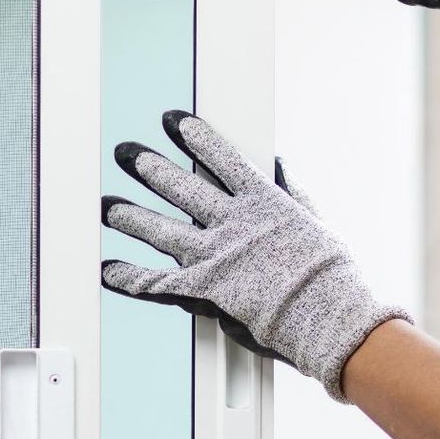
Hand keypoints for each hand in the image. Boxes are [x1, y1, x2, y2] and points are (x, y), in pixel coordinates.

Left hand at [100, 110, 406, 401]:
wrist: (328, 317)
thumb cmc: (331, 276)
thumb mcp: (316, 221)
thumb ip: (292, 191)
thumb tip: (278, 163)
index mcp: (263, 202)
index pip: (221, 159)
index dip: (195, 138)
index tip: (174, 121)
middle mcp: (233, 223)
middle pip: (181, 188)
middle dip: (150, 168)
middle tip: (125, 154)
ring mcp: (216, 255)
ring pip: (162, 230)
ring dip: (131, 217)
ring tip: (108, 207)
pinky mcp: (205, 289)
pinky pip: (159, 283)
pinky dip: (131, 278)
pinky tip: (109, 271)